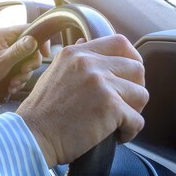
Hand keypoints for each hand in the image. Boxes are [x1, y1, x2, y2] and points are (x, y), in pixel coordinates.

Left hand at [0, 25, 50, 110]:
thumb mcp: (2, 61)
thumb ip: (19, 50)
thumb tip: (34, 40)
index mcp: (5, 35)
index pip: (30, 30)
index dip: (40, 42)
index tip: (45, 55)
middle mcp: (6, 41)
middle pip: (31, 48)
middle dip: (29, 64)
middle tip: (23, 72)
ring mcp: (6, 51)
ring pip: (26, 61)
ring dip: (22, 75)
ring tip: (13, 83)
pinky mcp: (6, 62)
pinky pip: (19, 68)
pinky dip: (17, 78)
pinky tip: (11, 86)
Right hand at [16, 35, 148, 167]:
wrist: (33, 134)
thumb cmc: (42, 111)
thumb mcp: (54, 72)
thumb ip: (75, 60)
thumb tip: (84, 40)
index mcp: (76, 54)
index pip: (119, 42)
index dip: (132, 58)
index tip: (129, 75)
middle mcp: (89, 63)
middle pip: (137, 68)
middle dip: (135, 88)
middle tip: (123, 104)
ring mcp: (100, 84)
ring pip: (142, 94)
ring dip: (133, 111)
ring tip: (117, 121)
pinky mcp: (110, 107)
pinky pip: (138, 120)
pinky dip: (129, 131)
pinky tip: (115, 135)